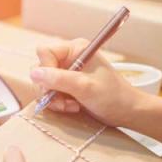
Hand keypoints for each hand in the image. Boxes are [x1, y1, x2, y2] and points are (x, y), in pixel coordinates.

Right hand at [30, 38, 153, 128]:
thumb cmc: (112, 96)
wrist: (127, 112)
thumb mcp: (84, 87)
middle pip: (42, 69)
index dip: (45, 69)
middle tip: (61, 101)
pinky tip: (72, 107)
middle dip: (49, 88)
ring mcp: (68, 72)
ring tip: (70, 106)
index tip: (53, 86)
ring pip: (44, 83)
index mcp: (75, 49)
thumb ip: (58, 79)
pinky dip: (58, 103)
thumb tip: (34, 73)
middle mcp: (70, 58)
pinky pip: (51, 93)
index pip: (45, 52)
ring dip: (54, 98)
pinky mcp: (68, 86)